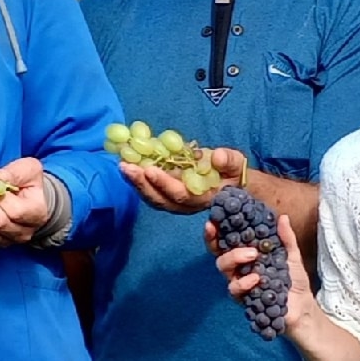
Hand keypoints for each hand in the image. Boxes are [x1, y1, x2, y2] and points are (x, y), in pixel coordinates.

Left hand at [119, 144, 246, 214]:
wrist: (234, 183)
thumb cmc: (234, 173)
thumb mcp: (237, 163)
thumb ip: (229, 161)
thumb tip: (217, 156)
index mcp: (204, 198)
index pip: (181, 195)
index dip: (165, 183)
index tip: (150, 169)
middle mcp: (187, 204)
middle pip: (162, 200)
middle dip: (142, 184)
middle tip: (127, 167)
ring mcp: (177, 201)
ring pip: (154, 198)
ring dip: (136, 184)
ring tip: (123, 166)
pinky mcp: (170, 193)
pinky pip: (152, 191)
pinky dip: (139, 181)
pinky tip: (128, 167)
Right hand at [212, 212, 318, 331]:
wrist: (302, 306)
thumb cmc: (294, 280)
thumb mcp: (292, 256)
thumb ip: (286, 238)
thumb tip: (282, 217)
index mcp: (247, 253)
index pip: (226, 240)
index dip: (216, 230)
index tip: (212, 220)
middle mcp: (239, 267)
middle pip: (218, 252)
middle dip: (216, 241)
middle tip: (235, 237)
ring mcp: (239, 282)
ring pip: (223, 268)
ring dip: (234, 257)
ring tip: (253, 255)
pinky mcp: (243, 298)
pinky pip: (234, 289)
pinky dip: (243, 282)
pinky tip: (256, 279)